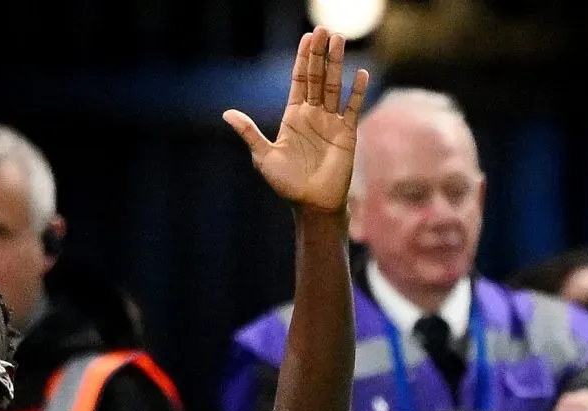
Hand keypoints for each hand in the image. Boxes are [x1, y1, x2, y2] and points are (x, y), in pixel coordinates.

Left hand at [224, 27, 370, 213]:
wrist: (311, 203)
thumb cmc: (286, 183)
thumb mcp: (263, 156)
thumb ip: (249, 132)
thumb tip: (227, 113)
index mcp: (293, 116)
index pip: (299, 80)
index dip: (303, 59)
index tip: (306, 38)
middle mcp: (313, 115)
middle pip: (318, 77)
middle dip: (320, 54)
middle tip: (324, 29)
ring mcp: (331, 122)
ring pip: (335, 86)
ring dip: (337, 64)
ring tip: (340, 40)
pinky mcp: (347, 133)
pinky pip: (352, 108)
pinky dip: (357, 91)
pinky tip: (360, 73)